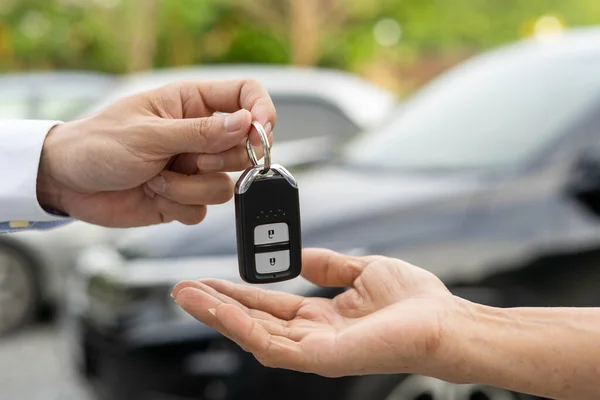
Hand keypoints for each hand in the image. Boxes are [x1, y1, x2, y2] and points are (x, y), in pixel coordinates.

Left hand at [37, 79, 275, 227]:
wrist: (66, 184)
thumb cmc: (98, 145)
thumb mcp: (148, 134)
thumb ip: (200, 132)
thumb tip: (247, 124)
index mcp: (191, 103)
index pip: (245, 95)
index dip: (262, 112)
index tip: (261, 133)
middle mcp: (199, 135)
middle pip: (244, 148)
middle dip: (220, 160)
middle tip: (191, 160)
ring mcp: (193, 168)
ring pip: (226, 185)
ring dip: (191, 188)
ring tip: (156, 179)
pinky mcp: (184, 197)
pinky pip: (205, 209)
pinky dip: (180, 205)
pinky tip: (153, 193)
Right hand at [172, 248, 462, 377]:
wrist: (444, 322)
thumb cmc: (414, 301)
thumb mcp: (362, 269)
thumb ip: (327, 265)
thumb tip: (299, 256)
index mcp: (322, 317)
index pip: (270, 305)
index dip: (239, 292)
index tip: (212, 278)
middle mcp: (313, 336)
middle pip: (254, 320)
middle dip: (217, 305)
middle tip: (183, 289)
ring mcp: (314, 351)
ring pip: (253, 334)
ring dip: (218, 315)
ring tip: (187, 296)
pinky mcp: (320, 359)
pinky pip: (270, 343)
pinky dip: (240, 325)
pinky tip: (218, 308)